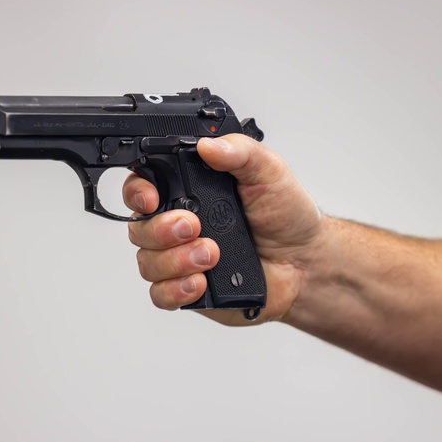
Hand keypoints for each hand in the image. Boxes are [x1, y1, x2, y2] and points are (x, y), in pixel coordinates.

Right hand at [123, 134, 322, 324]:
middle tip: (194, 226)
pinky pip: (160, 295)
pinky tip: (201, 281)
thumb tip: (208, 145)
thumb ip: (239, 151)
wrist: (305, 261)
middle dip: (162, 229)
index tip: (152, 199)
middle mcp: (177, 224)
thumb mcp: (268, 170)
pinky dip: (176, 289)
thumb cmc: (286, 215)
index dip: (137, 192)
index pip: (141, 186)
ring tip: (211, 254)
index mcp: (188, 189)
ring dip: (175, 260)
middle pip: (138, 227)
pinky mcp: (188, 289)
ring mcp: (180, 258)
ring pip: (147, 263)